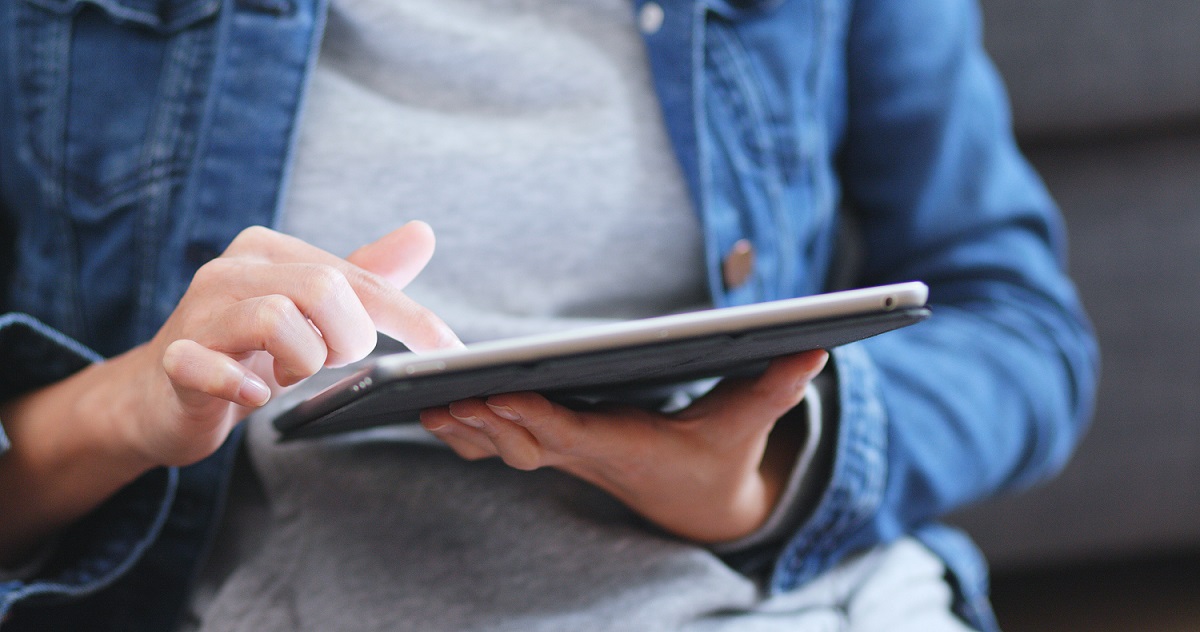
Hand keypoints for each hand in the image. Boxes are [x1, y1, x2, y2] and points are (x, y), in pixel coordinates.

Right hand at [0, 222, 459, 562]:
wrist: (161, 396)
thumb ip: (365, 274)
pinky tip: (254, 396)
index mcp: (270, 251)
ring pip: (279, 320)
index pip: (358, 277)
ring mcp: (199, 313)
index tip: (449, 350)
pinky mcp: (176, 361)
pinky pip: (211, 365)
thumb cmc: (247, 351)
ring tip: (291, 375)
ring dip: (305, 362)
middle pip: (325, 289)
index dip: (412, 317)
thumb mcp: (312, 311)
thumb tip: (423, 232)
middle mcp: (232, 270)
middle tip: (332, 361)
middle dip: (349, 338)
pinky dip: (244, 387)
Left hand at [419, 349, 827, 542]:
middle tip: (439, 398)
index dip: (533, 417)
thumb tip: (814, 352)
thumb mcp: (748, 424)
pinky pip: (505, 445)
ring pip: (507, 448)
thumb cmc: (720, 458)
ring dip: (466, 431)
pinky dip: (471, 432)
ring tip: (420, 405)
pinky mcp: (559, 450)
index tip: (496, 396)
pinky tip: (434, 414)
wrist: (700, 503)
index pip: (573, 433)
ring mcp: (569, 456)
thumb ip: (775, 389)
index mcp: (627, 445)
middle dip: (484, 422)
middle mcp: (589, 454)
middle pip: (526, 441)